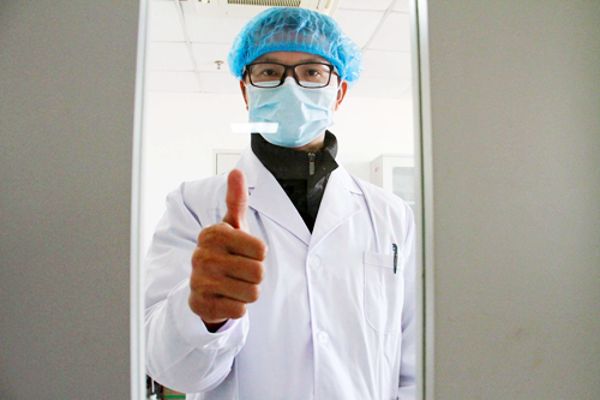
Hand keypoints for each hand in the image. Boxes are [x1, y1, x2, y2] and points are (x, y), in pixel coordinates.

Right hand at [188, 169, 266, 331]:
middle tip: (239, 272)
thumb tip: (237, 171)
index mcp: (213, 233)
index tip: (243, 253)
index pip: (261, 250)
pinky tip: (225, 299)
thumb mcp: (232, 226)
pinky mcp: (201, 305)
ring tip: (233, 285)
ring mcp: (200, 281)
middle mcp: (202, 256)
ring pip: (251, 293)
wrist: (203, 287)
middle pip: (258, 273)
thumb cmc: (224, 252)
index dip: (258, 255)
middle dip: (255, 276)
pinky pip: (239, 311)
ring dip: (248, 292)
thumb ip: (236, 199)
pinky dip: (237, 307)